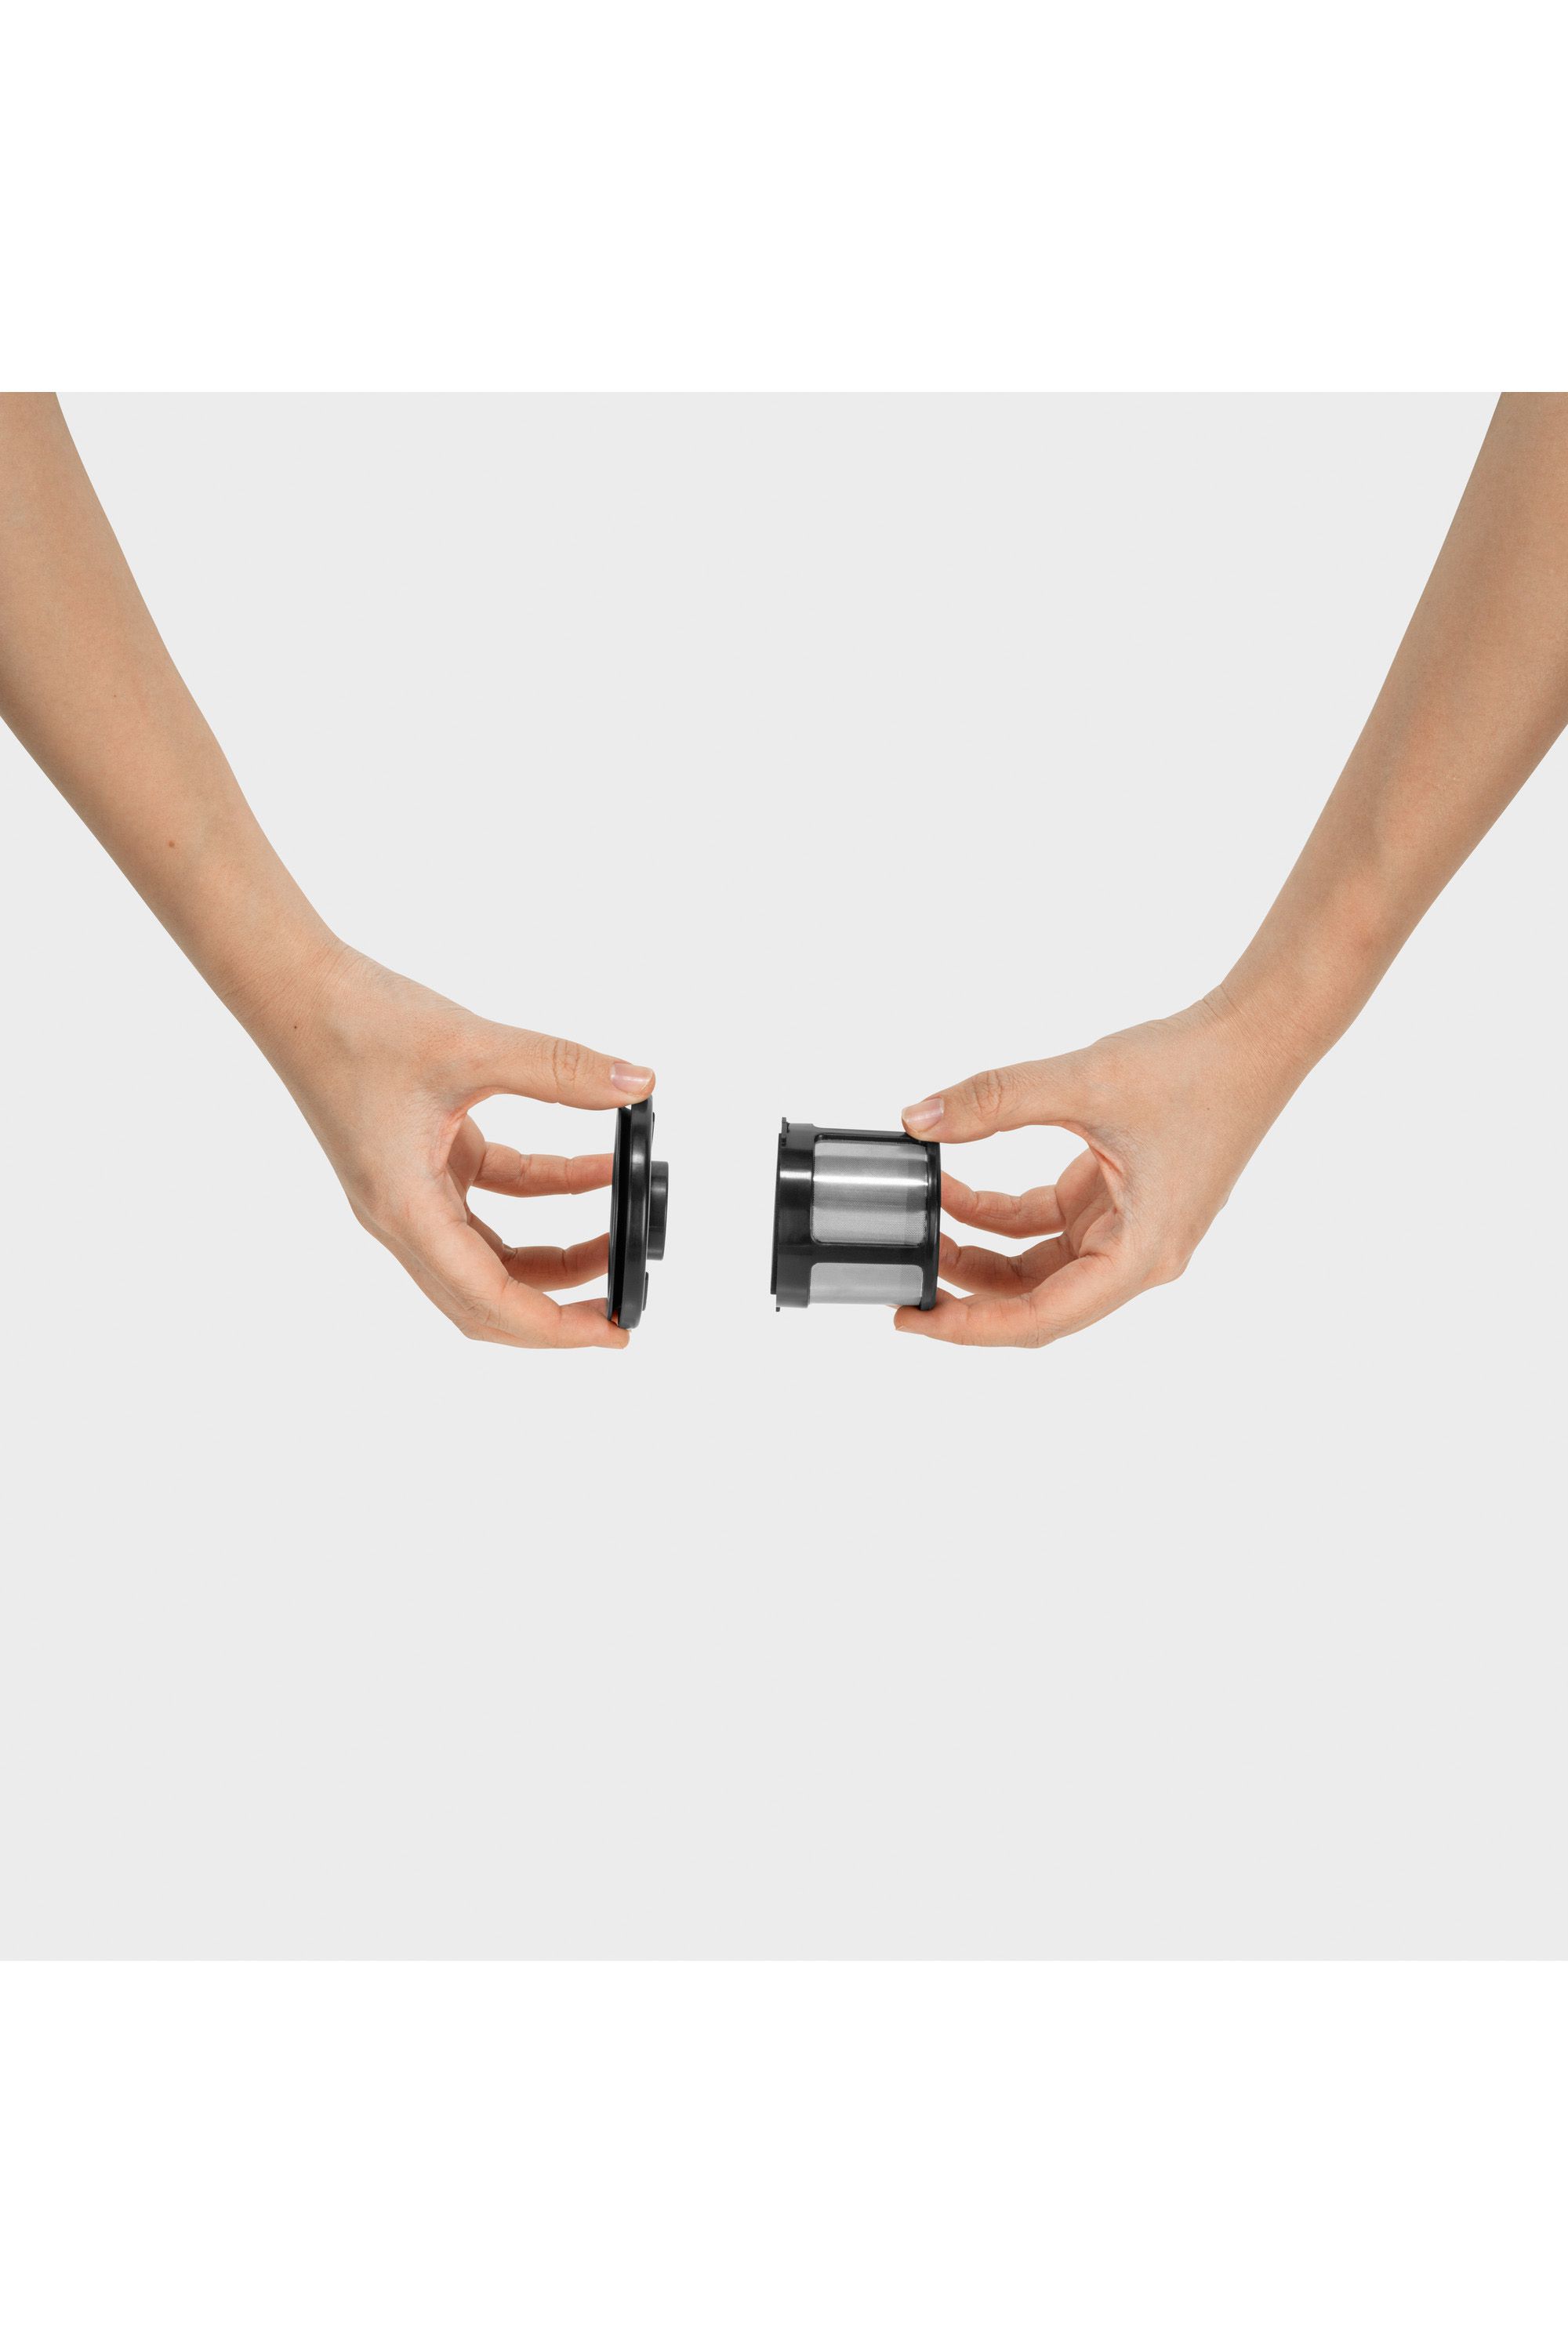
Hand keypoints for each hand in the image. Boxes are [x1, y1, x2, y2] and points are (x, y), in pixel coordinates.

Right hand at [259, 948, 653, 1347]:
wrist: (293, 986)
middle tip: (623, 1308)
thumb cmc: (353, 1022)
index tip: (612, 1334)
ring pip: (492, 1254)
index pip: (487, 1299)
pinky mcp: (424, 1160)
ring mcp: (412, 1190)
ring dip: (555, 1254)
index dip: (554, 1327)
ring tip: (618, 1237)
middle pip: (488, 1296)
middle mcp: (404, 1214)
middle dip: (559, 1306)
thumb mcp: (469, 1045)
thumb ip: (560, 1069)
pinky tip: (593, 1167)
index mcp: (405, 1208)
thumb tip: (638, 1084)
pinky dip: (545, 1190)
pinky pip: (494, 1195)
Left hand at [896, 996, 1298, 1348]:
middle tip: (904, 1273)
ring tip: (923, 1218)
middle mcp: (1137, 1255)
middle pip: (1035, 1299)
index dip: (972, 1326)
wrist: (1256, 1035)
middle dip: (966, 1287)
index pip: (1042, 1316)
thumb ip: (995, 1101)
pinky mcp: (1118, 1200)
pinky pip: (1046, 1225)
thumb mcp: (1085, 1082)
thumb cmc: (1198, 1069)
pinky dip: (1000, 1212)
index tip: (915, 1319)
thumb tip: (919, 1120)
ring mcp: (1128, 1229)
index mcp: (1142, 1254)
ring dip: (979, 1246)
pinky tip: (958, 1185)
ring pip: (1037, 1265)